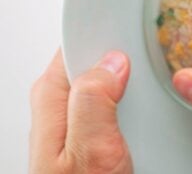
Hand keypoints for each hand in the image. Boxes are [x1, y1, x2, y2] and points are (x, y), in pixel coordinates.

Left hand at [30, 51, 132, 173]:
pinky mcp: (90, 129)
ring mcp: (76, 116)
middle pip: (94, 63)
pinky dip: (127, 107)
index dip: (106, 46)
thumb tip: (112, 63)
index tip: (128, 58)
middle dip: (120, 69)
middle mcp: (60, 103)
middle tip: (135, 95)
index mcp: (52, 97)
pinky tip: (133, 124)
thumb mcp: (90, 149)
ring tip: (135, 117)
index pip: (78, 47)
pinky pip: (113, 102)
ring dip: (127, 93)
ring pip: (107, 82)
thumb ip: (95, 101)